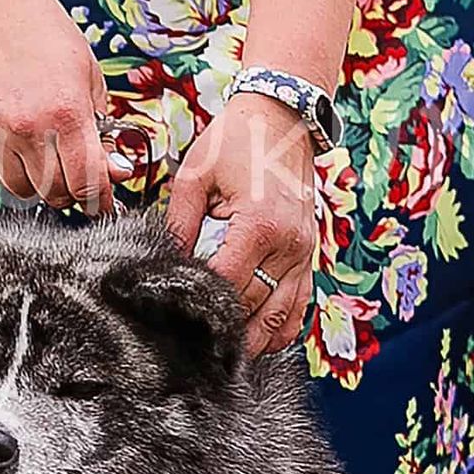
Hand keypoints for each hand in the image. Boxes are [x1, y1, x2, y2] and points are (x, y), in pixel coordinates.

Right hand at [0, 0, 126, 214]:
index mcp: (67, 112)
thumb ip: (103, 130)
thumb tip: (116, 173)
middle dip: (70, 192)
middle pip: (55, 194)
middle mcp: (29, 126)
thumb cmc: (47, 39)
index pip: (88, 182)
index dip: (100, 199)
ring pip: (23, 191)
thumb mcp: (89, 77)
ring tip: (44, 157)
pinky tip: (18, 145)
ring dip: (38, 184)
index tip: (104, 202)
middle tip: (73, 175)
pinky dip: (10, 171)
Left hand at [166, 94, 318, 355]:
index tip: (179, 317)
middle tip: (195, 346)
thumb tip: (164, 266)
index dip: (204, 305)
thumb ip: (179, 224)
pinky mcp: (308, 258)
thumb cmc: (237, 141)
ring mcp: (304, 256)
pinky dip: (279, 329)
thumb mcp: (195, 175)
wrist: (283, 118)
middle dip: (224, 326)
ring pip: (280, 318)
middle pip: (253, 307)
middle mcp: (289, 246)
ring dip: (254, 339)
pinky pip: (298, 309)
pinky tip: (258, 340)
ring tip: (225, 355)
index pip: (228, 283)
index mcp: (260, 225)